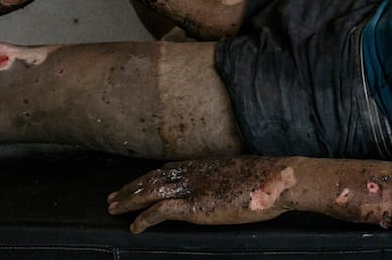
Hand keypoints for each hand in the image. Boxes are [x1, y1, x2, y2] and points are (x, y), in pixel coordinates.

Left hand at [108, 157, 297, 233]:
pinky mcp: (196, 205)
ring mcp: (194, 187)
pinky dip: (145, 218)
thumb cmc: (270, 180)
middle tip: (113, 197)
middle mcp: (195, 172)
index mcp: (207, 164)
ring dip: (129, 200)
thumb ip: (230, 179)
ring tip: (113, 208)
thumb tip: (230, 186)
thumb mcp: (245, 174)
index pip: (170, 167)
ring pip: (151, 191)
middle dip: (131, 187)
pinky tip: (134, 227)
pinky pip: (161, 211)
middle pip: (154, 177)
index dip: (150, 176)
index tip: (137, 181)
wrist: (278, 180)